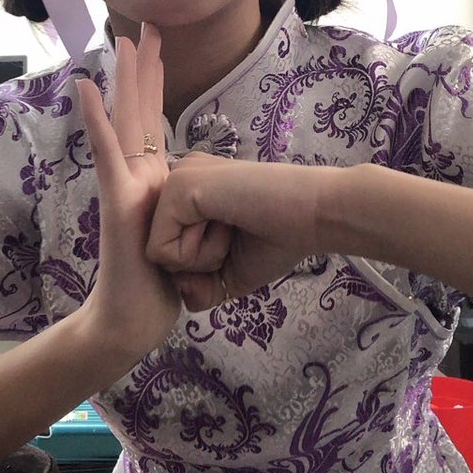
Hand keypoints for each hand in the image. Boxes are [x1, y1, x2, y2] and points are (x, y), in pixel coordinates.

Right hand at [76, 24, 180, 364]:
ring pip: (125, 122)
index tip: (158, 47)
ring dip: (124, 80)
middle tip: (146, 25)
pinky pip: (107, 154)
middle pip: (140, 110)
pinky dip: (98, 120)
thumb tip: (203, 202)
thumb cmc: (160, 286)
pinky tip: (86, 89)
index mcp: (155, 181)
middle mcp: (138, 176)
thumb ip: (188, 213)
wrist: (133, 322)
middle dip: (145, 67)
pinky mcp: (117, 201)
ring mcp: (124, 186)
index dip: (157, 83)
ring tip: (121, 41)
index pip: (155, 121)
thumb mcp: (187, 239)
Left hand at [147, 155, 338, 310]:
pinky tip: (227, 224)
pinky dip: (197, 254)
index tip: (237, 238)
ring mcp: (176, 178)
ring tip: (233, 226)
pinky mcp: (179, 187)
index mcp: (190, 191)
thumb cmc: (278, 239)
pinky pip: (161, 250)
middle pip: (160, 251)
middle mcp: (179, 177)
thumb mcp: (231, 272)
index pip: (166, 248)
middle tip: (236, 233)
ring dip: (201, 257)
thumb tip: (182, 295)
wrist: (313, 215)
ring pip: (159, 251)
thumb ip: (200, 289)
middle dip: (199, 262)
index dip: (201, 264)